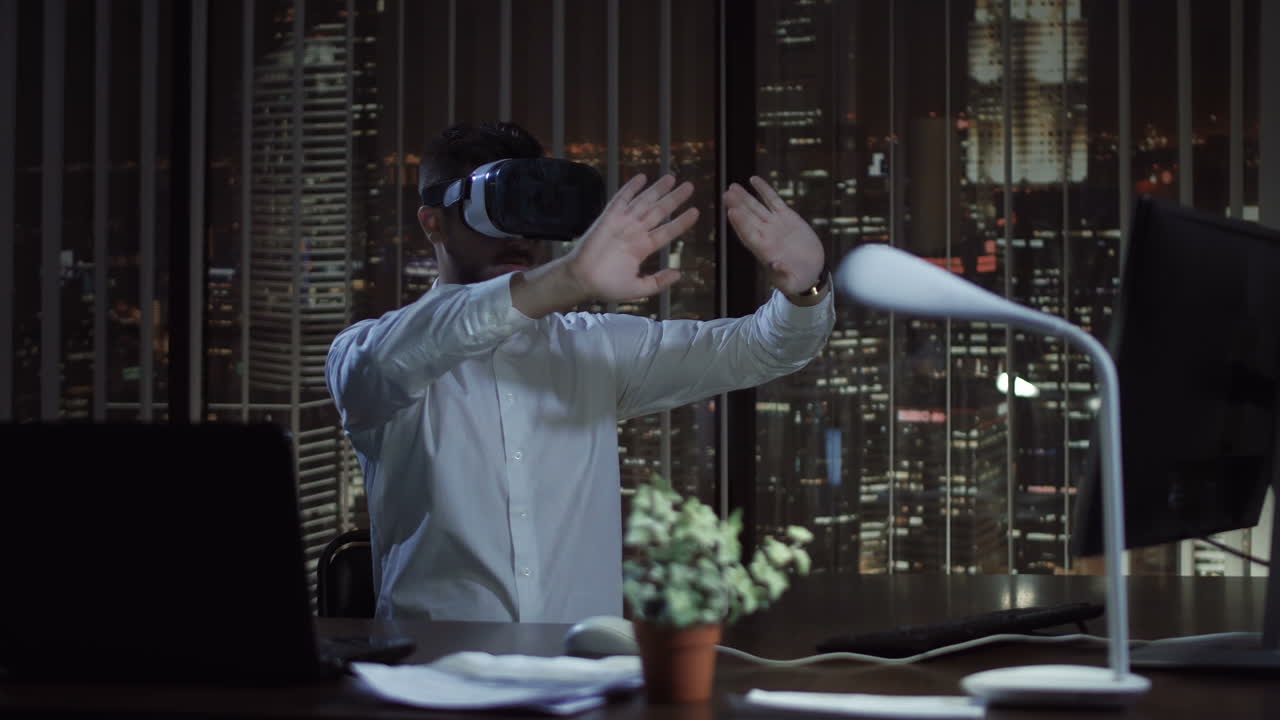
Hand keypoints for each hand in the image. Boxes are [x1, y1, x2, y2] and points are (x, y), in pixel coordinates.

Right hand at [563, 174, 697, 302]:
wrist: (583, 280)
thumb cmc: (607, 286)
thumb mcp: (638, 288)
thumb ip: (658, 282)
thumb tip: (678, 274)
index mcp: (643, 247)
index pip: (667, 231)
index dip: (681, 221)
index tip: (695, 211)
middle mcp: (635, 232)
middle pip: (659, 211)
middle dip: (674, 198)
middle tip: (689, 186)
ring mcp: (622, 223)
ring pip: (644, 201)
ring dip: (657, 189)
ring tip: (672, 177)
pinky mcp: (608, 218)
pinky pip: (621, 199)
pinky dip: (631, 188)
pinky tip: (641, 178)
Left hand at [724, 177, 824, 295]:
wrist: (809, 273)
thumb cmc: (797, 281)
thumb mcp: (791, 282)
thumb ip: (782, 275)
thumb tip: (774, 265)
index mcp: (764, 251)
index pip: (749, 235)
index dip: (740, 223)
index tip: (731, 212)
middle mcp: (766, 236)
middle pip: (749, 218)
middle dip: (738, 206)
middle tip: (726, 194)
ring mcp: (775, 225)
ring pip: (757, 207)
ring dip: (745, 197)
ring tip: (733, 186)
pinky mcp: (787, 217)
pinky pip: (773, 201)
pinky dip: (764, 190)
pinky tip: (754, 180)